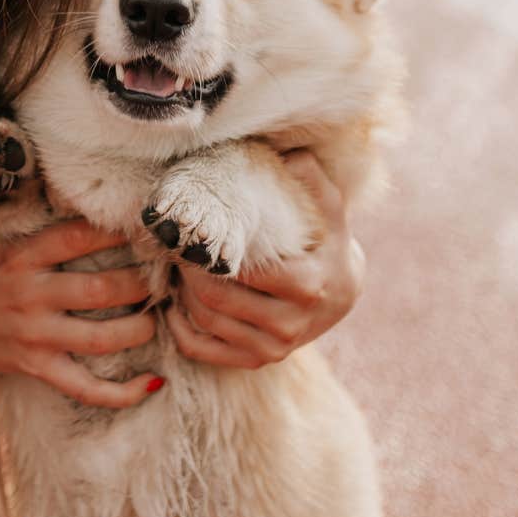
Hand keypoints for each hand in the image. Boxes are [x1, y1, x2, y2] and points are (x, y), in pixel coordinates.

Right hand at [0, 217, 162, 408]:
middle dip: (141, 281)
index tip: (143, 223)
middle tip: (166, 274)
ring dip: (140, 328)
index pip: (76, 237)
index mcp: (20, 255)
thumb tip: (8, 144)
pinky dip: (122, 392)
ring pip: (103, 337)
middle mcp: (32, 295)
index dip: (115, 229)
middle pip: (102, 288)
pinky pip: (86, 387)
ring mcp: (37, 334)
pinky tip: (153, 381)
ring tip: (159, 317)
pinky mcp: (38, 366)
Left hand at [163, 150, 364, 368]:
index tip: (188, 232)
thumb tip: (294, 156)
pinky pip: (204, 351)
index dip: (202, 252)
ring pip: (205, 322)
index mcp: (307, 284)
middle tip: (175, 249)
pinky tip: (174, 306)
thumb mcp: (330, 208)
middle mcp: (291, 323)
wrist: (343, 290)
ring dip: (180, 296)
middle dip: (186, 272)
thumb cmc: (327, 240)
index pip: (236, 271)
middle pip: (214, 298)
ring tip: (176, 270)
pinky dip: (180, 329)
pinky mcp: (259, 360)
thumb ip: (314, 181)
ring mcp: (275, 347)